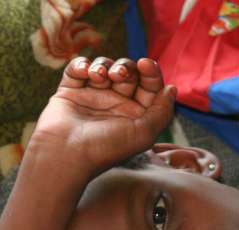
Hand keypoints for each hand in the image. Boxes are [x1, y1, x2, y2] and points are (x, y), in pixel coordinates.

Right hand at [33, 56, 175, 176]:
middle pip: (127, 72)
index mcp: (134, 114)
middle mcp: (115, 105)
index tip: (145, 64)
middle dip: (125, 67)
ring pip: (103, 66)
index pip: (148, 85)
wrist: (67, 155)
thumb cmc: (107, 148)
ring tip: (98, 77)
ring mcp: (92, 97)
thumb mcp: (144, 133)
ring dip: (104, 64)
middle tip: (118, 75)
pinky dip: (81, 65)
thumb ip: (162, 111)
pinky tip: (85, 74)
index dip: (150, 71)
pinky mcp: (70, 92)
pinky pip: (77, 68)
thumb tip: (172, 88)